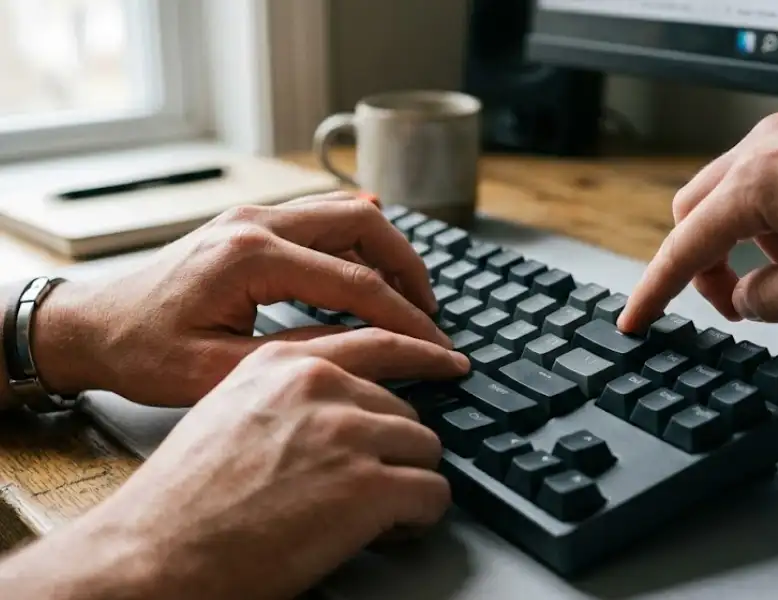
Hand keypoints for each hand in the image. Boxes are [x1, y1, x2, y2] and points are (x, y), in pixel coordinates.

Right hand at [0, 336, 464, 599]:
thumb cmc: (183, 497)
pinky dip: (419, 515)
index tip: (447, 363)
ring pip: (425, 448)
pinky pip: (432, 493)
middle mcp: (320, 386)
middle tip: (368, 480)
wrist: (152, 554)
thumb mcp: (231, 410)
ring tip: (370, 511)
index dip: (422, 355)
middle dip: (392, 447)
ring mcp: (347, 433)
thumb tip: (343, 405)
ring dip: (406, 480)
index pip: (378, 343)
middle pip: (404, 407)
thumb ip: (291, 394)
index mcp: (285, 363)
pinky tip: (388, 529)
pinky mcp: (368, 486)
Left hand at [32, 192, 452, 405]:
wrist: (94, 325)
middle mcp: (256, 223)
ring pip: (347, 213)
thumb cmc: (144, 352)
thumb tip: (372, 346)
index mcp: (250, 257)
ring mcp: (253, 216)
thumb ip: (302, 352)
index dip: (405, 318)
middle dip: (408, 268)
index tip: (437, 346)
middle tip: (431, 313)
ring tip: (409, 297)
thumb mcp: (222, 369)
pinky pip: (323, 218)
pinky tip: (370, 272)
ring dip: (386, 251)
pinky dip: (357, 243)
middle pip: (363, 223)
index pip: (355, 282)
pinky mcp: (251, 224)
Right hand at [618, 99, 777, 331]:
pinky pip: (768, 178)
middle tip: (738, 300)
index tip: (635, 319)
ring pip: (730, 195)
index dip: (653, 292)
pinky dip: (774, 217)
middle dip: (703, 262)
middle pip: (694, 212)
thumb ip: (770, 300)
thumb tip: (746, 299)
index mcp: (755, 184)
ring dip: (745, 240)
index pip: (681, 249)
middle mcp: (763, 148)